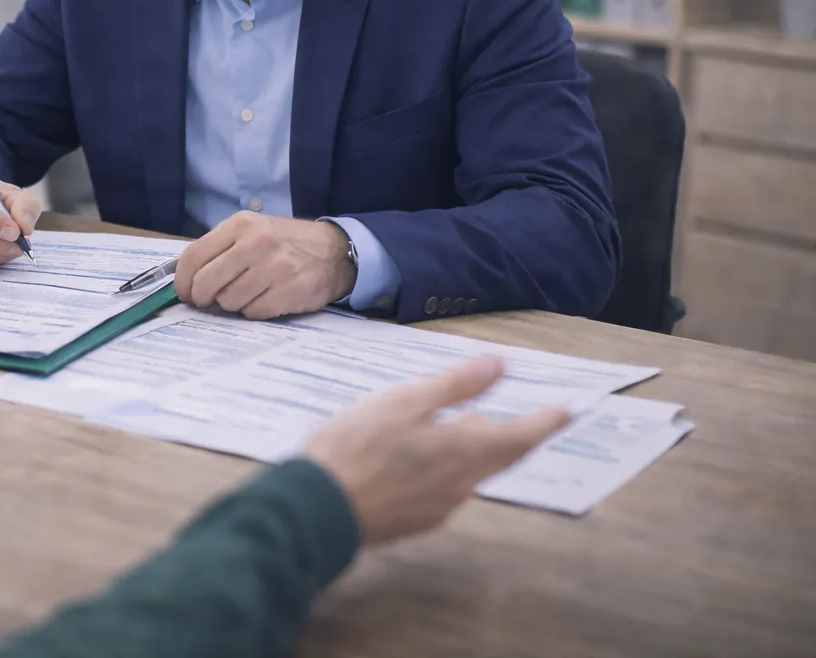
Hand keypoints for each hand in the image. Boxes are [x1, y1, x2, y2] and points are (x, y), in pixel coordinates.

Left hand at [174, 212, 355, 319]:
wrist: (333, 251)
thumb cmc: (283, 243)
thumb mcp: (250, 231)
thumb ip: (219, 250)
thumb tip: (185, 280)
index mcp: (240, 225)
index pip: (194, 256)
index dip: (182, 280)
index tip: (184, 292)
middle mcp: (257, 243)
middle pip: (206, 282)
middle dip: (203, 297)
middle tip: (209, 300)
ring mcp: (276, 267)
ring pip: (229, 301)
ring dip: (232, 303)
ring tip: (248, 292)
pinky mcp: (291, 291)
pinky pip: (253, 312)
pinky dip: (254, 310)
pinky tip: (266, 298)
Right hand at [302, 357, 571, 544]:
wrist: (318, 508)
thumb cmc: (357, 446)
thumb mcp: (404, 402)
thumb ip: (455, 386)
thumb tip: (499, 367)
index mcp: (464, 450)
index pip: (521, 436)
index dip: (547, 422)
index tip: (568, 411)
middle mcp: (462, 483)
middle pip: (502, 457)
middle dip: (519, 437)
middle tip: (534, 422)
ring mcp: (440, 506)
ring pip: (473, 473)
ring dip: (481, 450)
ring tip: (473, 428)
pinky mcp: (416, 520)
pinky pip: (448, 489)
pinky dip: (452, 467)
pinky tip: (430, 458)